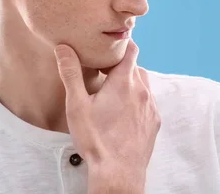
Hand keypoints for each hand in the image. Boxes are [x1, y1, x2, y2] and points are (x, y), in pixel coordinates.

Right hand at [54, 40, 160, 190]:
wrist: (118, 172)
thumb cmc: (96, 139)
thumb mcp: (77, 105)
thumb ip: (71, 73)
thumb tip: (64, 48)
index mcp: (124, 81)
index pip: (131, 48)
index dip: (119, 46)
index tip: (106, 50)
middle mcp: (142, 90)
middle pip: (135, 66)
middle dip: (121, 66)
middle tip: (103, 73)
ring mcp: (151, 106)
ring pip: (143, 83)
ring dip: (130, 83)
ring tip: (112, 93)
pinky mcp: (154, 121)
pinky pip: (148, 102)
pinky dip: (137, 100)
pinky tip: (123, 112)